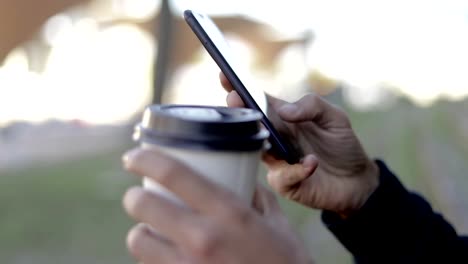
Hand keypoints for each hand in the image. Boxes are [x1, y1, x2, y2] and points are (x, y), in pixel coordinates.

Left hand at [122, 148, 309, 263]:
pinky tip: (167, 256)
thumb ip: (258, 197)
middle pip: (142, 204)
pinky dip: (153, 259)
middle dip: (135, 196)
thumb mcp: (277, 225)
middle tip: (141, 195)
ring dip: (142, 232)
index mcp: (228, 213)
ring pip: (138, 240)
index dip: (145, 158)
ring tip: (152, 230)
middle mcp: (203, 238)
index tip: (134, 156)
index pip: (174, 173)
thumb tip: (243, 180)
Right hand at [220, 73, 378, 214]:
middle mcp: (275, 138)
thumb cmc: (342, 145)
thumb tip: (284, 111)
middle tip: (234, 100)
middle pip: (250, 124)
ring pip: (257, 150)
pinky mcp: (285, 183)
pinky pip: (281, 176)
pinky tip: (311, 163)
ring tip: (269, 132)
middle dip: (239, 111)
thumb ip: (312, 106)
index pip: (257, 100)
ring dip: (262, 140)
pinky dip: (296, 169)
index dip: (239, 89)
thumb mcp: (334, 118)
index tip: (224, 75)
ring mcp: (276, 161)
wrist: (357, 181)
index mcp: (283, 118)